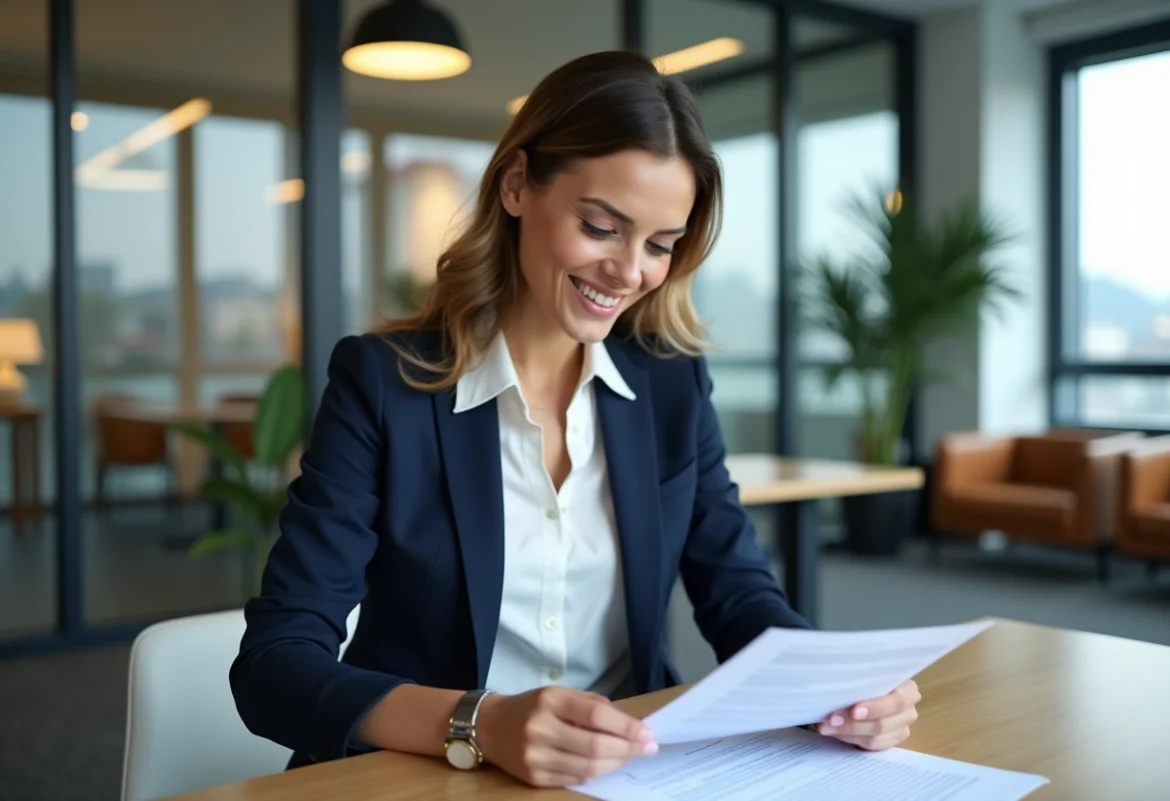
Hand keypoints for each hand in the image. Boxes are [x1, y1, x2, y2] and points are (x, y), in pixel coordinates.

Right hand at [475, 686, 658, 786]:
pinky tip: (606, 765)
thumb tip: (629, 725)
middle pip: (595, 745)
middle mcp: (540, 728)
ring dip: (616, 763)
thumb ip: (592, 705)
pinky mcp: (533, 777)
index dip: (626, 726)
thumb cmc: (532, 707)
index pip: (596, 715)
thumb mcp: (559, 694)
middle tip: (647, 748)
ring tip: (630, 757)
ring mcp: (535, 756)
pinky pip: (574, 778)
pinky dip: (595, 773)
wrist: (489, 726)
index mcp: (550, 700)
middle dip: (627, 748)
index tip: (647, 733)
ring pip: (587, 767)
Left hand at [816, 679, 920, 750]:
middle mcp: (908, 710)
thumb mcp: (867, 673)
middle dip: (853, 724)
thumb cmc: (866, 676)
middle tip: (831, 721)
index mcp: (908, 689)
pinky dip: (851, 739)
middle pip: (882, 723)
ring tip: (827, 727)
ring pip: (875, 737)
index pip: (897, 701)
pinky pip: (871, 746)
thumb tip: (838, 685)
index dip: (875, 708)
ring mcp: (901, 728)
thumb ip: (862, 678)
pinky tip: (836, 732)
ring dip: (848, 732)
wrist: (868, 689)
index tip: (854, 712)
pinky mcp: (891, 741)